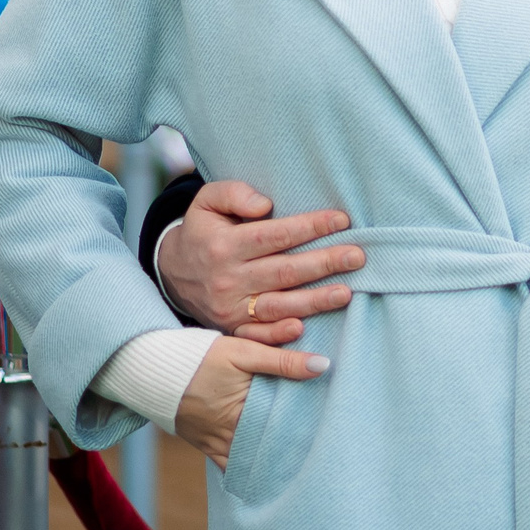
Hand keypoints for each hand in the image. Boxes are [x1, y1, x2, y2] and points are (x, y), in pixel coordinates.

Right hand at [158, 180, 364, 336]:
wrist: (171, 272)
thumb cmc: (202, 230)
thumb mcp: (206, 201)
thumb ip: (234, 194)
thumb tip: (265, 205)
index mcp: (225, 245)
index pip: (274, 235)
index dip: (309, 227)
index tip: (341, 220)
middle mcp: (228, 279)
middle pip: (284, 271)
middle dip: (324, 263)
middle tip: (358, 256)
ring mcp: (230, 308)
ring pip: (278, 306)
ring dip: (314, 301)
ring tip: (347, 292)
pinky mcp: (232, 329)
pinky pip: (259, 335)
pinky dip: (280, 335)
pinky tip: (305, 329)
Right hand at [174, 333, 326, 467]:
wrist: (153, 369)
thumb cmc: (200, 357)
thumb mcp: (244, 352)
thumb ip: (283, 360)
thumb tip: (323, 365)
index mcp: (243, 414)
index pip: (284, 427)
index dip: (306, 427)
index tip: (328, 429)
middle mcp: (230, 436)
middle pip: (269, 446)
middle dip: (291, 445)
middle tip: (319, 445)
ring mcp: (216, 444)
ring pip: (252, 458)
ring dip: (271, 456)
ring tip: (300, 457)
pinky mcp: (205, 446)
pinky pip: (231, 464)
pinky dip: (248, 465)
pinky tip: (267, 468)